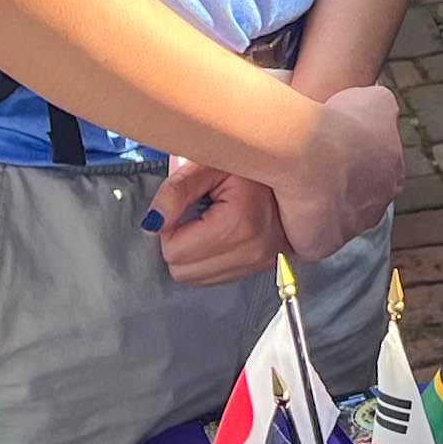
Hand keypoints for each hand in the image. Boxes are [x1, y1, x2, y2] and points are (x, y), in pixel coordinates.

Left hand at [150, 164, 287, 286]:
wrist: (290, 169)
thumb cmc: (244, 163)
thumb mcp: (207, 164)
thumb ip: (175, 192)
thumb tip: (151, 225)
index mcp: (239, 223)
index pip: (175, 251)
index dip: (170, 226)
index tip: (186, 205)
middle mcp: (252, 251)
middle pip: (182, 271)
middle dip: (179, 244)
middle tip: (194, 216)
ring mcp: (260, 263)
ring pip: (196, 279)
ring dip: (193, 255)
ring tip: (209, 225)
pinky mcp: (262, 268)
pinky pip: (215, 278)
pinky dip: (209, 260)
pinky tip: (220, 235)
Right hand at [279, 84, 408, 260]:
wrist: (312, 151)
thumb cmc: (340, 121)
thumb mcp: (375, 100)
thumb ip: (381, 110)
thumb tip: (377, 111)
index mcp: (392, 174)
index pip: (374, 174)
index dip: (351, 164)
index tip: (328, 153)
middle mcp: (377, 206)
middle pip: (353, 202)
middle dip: (334, 190)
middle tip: (306, 173)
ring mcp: (351, 229)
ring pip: (330, 220)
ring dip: (313, 208)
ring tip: (287, 189)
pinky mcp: (324, 245)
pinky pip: (307, 238)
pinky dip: (294, 225)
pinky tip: (280, 207)